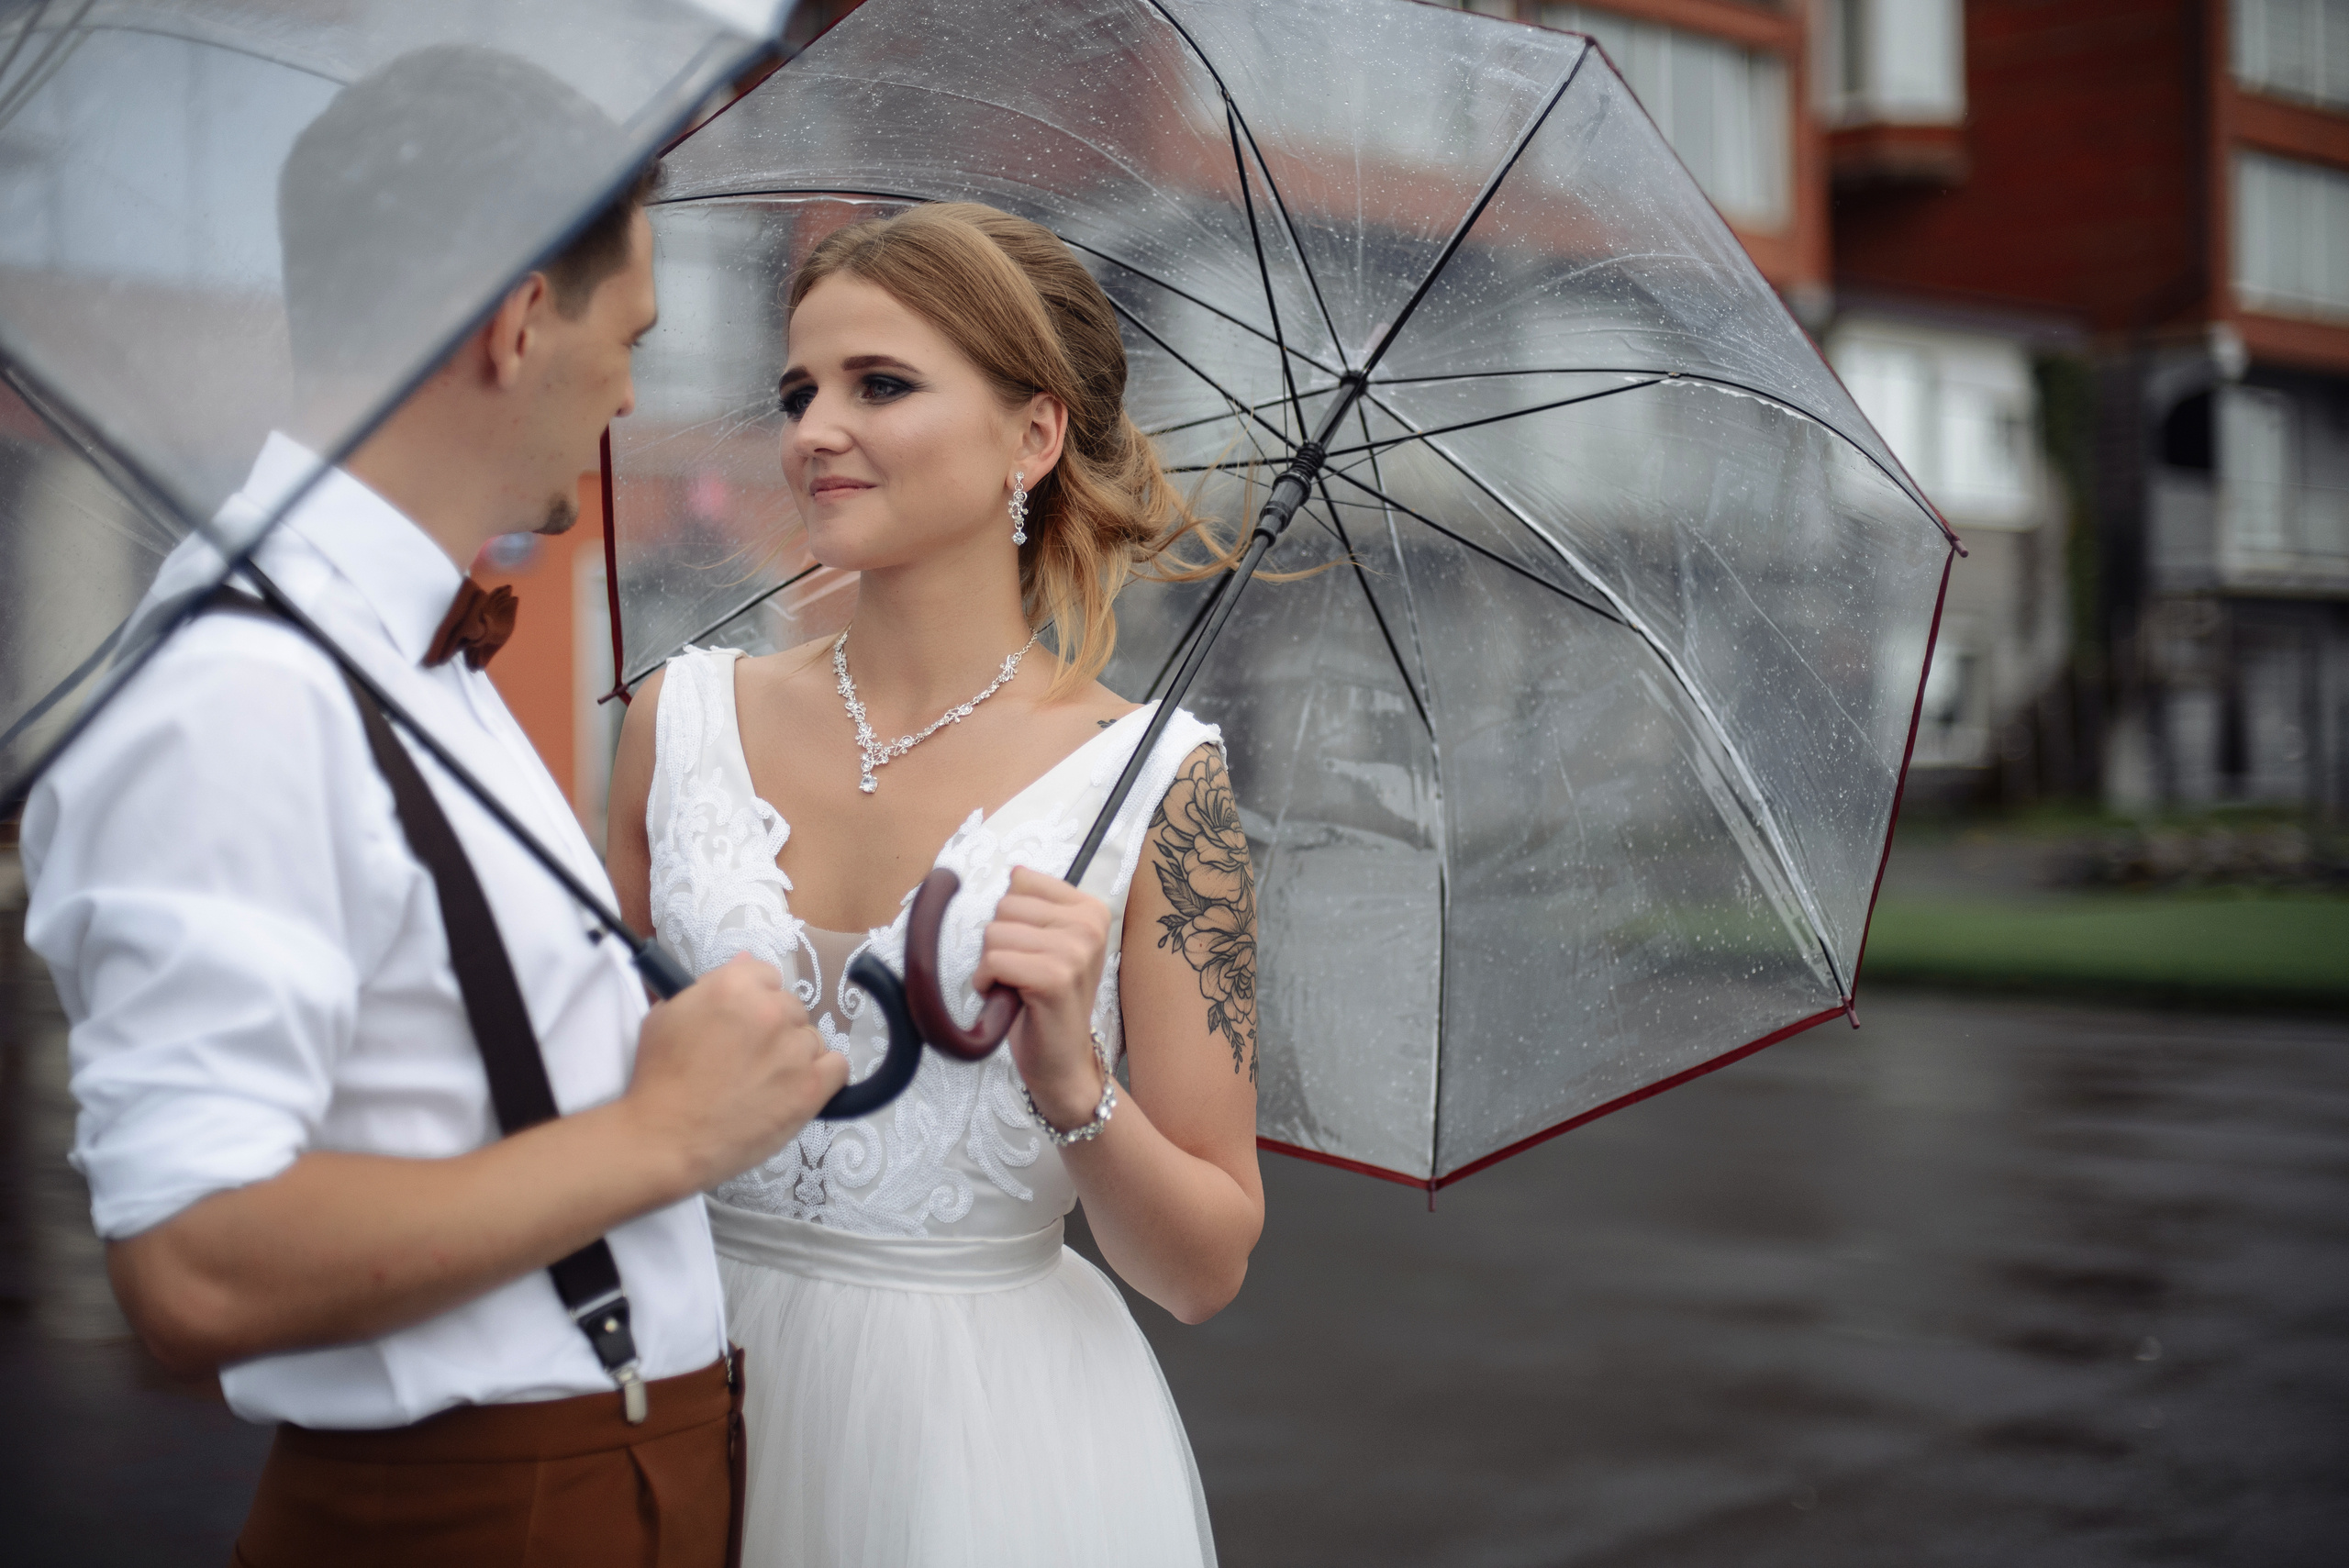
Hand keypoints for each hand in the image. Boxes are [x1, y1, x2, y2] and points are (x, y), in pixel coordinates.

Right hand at [623, 954, 847, 1193]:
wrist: (665, 1138)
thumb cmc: (659, 1079)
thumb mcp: (667, 1016)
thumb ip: (710, 985)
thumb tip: (746, 960)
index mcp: (733, 987)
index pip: (767, 976)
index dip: (755, 1001)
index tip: (743, 1025)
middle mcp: (769, 1010)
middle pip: (792, 1007)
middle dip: (774, 1030)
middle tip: (747, 1060)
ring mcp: (794, 1048)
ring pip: (812, 1038)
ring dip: (795, 1056)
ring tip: (763, 1084)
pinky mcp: (812, 1086)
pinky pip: (838, 1067)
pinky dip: (823, 1077)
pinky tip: (797, 1090)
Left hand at [973, 867, 1111, 1128]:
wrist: (1062, 1061)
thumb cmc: (1046, 1002)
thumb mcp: (1047, 944)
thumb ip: (1034, 906)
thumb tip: (1015, 871)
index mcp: (1091, 909)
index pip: (1022, 882)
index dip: (1011, 919)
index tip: (1030, 949)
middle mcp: (1090, 924)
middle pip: (1005, 906)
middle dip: (1000, 942)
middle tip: (1022, 973)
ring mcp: (1076, 951)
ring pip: (995, 933)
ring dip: (992, 965)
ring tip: (1017, 987)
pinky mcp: (1055, 978)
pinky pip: (993, 960)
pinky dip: (987, 983)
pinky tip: (1008, 1000)